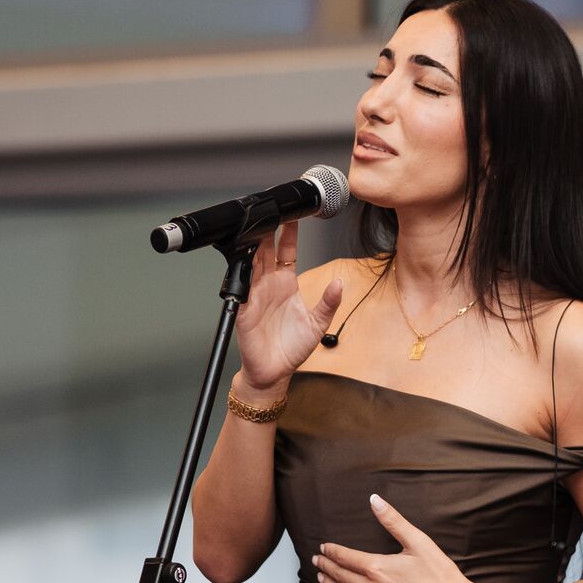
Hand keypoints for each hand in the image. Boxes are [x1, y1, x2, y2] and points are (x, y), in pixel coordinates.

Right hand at [233, 220, 343, 391]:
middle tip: (272, 209)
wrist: (274, 372)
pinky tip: (246, 261)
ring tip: (258, 227)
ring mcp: (255, 295)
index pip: (286, 252)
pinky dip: (244, 274)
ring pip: (253, 263)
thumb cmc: (293, 348)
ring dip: (254, 245)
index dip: (289, 233)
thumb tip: (339, 283)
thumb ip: (329, 303)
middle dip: (268, 230)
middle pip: (266, 250)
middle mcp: (268, 286)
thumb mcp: (318, 323)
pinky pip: (243, 288)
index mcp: (286, 285)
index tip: (295, 215)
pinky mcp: (245, 309)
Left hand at [314, 493, 486, 582]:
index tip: (324, 547)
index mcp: (377, 568)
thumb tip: (374, 500)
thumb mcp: (418, 541)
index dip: (332, 551)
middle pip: (340, 576)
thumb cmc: (439, 574)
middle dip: (326, 566)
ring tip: (322, 578)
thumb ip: (393, 521)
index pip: (345, 557)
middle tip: (317, 560)